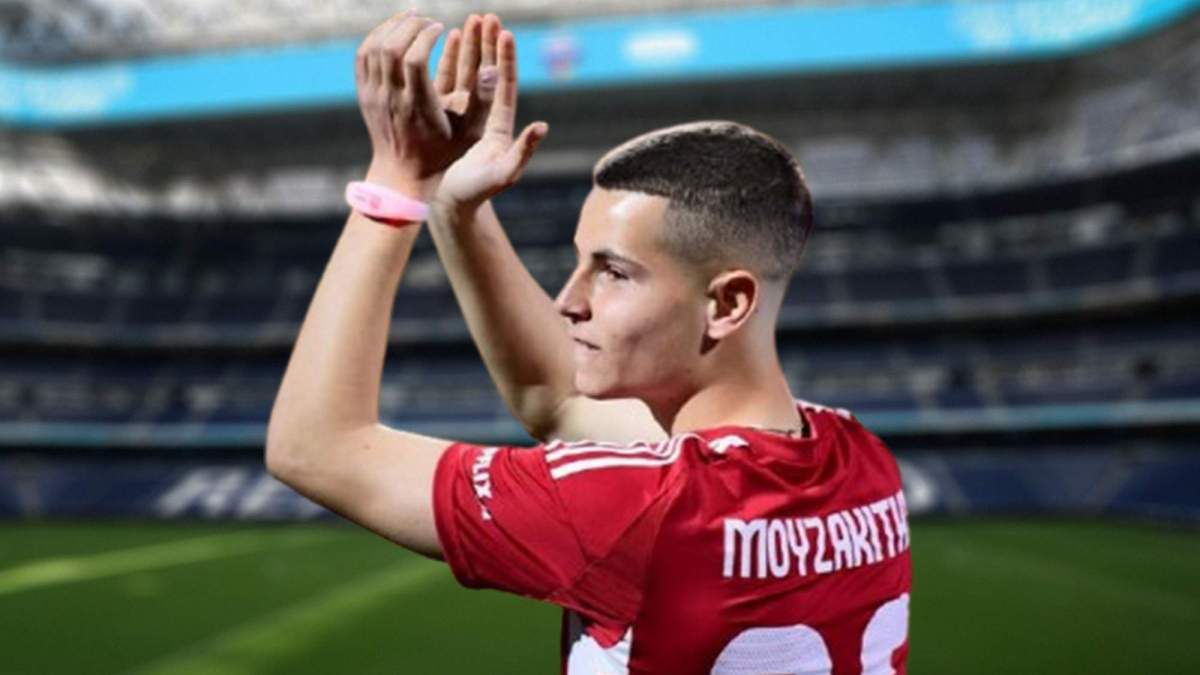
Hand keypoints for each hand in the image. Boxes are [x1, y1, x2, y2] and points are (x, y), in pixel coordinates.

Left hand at [355, 12, 496, 198]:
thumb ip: (483, 100)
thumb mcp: (471, 133)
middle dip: (409, 26)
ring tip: (411, 18)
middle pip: (391, 48)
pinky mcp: (364, 94)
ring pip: (374, 48)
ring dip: (392, 27)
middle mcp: (392, 99)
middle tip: (427, 20)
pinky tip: (393, 31)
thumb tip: (493, 69)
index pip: (414, 59)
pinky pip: (363, 56)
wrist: (402, 174)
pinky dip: (376, 37)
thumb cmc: (442, 153)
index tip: (440, 28)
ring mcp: (374, 96)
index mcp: (418, 106)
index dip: (426, 35)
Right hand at [434, 26, 547, 211]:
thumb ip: (524, 151)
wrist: (452, 205)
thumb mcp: (505, 173)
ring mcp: (465, 113)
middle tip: (489, 17)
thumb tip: (542, 127)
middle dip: (489, 44)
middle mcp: (484, 115)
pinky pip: (449, 81)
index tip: (505, 34)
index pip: (504, 85)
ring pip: (469, 72)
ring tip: (470, 20)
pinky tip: (448, 41)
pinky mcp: (446, 115)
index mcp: (500, 124)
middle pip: (488, 72)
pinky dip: (450, 60)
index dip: (505, 60)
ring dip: (471, 47)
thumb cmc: (477, 193)